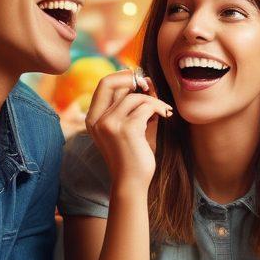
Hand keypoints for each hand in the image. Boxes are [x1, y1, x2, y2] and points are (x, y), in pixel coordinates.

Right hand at [86, 70, 172, 191]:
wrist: (131, 183)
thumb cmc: (132, 155)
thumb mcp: (129, 126)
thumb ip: (133, 104)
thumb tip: (145, 78)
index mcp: (93, 119)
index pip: (103, 84)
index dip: (122, 76)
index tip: (139, 80)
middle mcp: (98, 120)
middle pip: (114, 83)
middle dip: (134, 79)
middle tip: (150, 86)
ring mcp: (110, 123)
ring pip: (135, 96)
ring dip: (153, 101)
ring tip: (163, 112)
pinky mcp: (127, 128)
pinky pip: (147, 106)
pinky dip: (160, 108)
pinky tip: (166, 116)